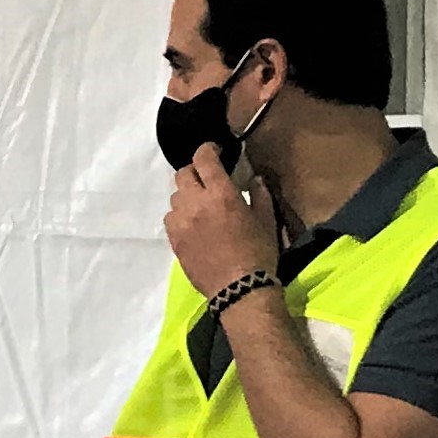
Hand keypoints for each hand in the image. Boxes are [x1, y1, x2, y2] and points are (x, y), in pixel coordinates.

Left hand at [164, 148, 280, 300]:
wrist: (238, 288)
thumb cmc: (258, 251)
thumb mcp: (266, 218)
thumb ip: (259, 193)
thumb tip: (254, 179)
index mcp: (221, 194)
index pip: (203, 159)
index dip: (207, 149)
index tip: (215, 151)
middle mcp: (195, 204)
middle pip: (182, 175)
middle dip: (195, 172)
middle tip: (208, 179)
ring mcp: (180, 222)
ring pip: (175, 197)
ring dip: (187, 195)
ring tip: (202, 204)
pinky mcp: (173, 240)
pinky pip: (170, 218)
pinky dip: (180, 215)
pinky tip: (193, 223)